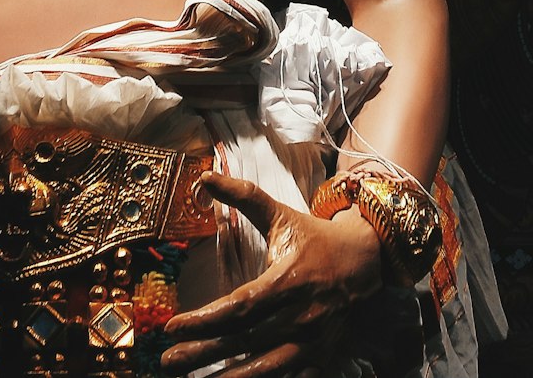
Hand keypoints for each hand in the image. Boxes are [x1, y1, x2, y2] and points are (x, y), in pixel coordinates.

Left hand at [161, 171, 382, 377]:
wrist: (364, 261)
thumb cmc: (314, 237)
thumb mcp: (279, 214)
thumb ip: (243, 197)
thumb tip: (204, 175)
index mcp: (289, 279)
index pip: (240, 306)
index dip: (205, 320)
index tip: (172, 326)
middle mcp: (300, 315)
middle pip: (244, 340)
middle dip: (202, 352)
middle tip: (167, 359)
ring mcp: (312, 342)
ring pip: (264, 368)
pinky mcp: (320, 358)